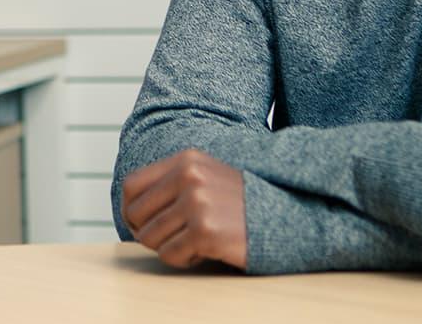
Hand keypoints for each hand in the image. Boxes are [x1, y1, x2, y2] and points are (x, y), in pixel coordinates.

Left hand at [119, 148, 246, 269]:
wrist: (291, 220)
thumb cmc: (243, 205)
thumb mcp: (206, 178)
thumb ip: (171, 185)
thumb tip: (130, 210)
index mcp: (186, 160)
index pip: (132, 185)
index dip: (130, 210)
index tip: (141, 224)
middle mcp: (189, 177)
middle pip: (136, 214)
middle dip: (147, 233)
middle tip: (170, 239)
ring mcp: (197, 203)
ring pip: (151, 238)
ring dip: (169, 247)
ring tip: (195, 242)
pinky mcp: (205, 231)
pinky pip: (170, 255)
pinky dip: (183, 260)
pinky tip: (205, 251)